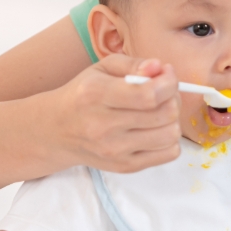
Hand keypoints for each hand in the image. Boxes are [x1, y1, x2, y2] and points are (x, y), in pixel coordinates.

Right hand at [56, 55, 181, 172]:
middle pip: (166, 114)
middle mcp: (103, 126)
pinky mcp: (125, 166)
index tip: (167, 74)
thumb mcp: (102, 69)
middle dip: (173, 98)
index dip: (169, 82)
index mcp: (95, 95)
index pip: (149, 95)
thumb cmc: (83, 95)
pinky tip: (155, 129)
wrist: (57, 131)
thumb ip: (134, 64)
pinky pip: (169, 153)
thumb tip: (159, 67)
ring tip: (159, 111)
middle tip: (163, 92)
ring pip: (171, 135)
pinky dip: (169, 139)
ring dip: (173, 120)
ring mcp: (114, 150)